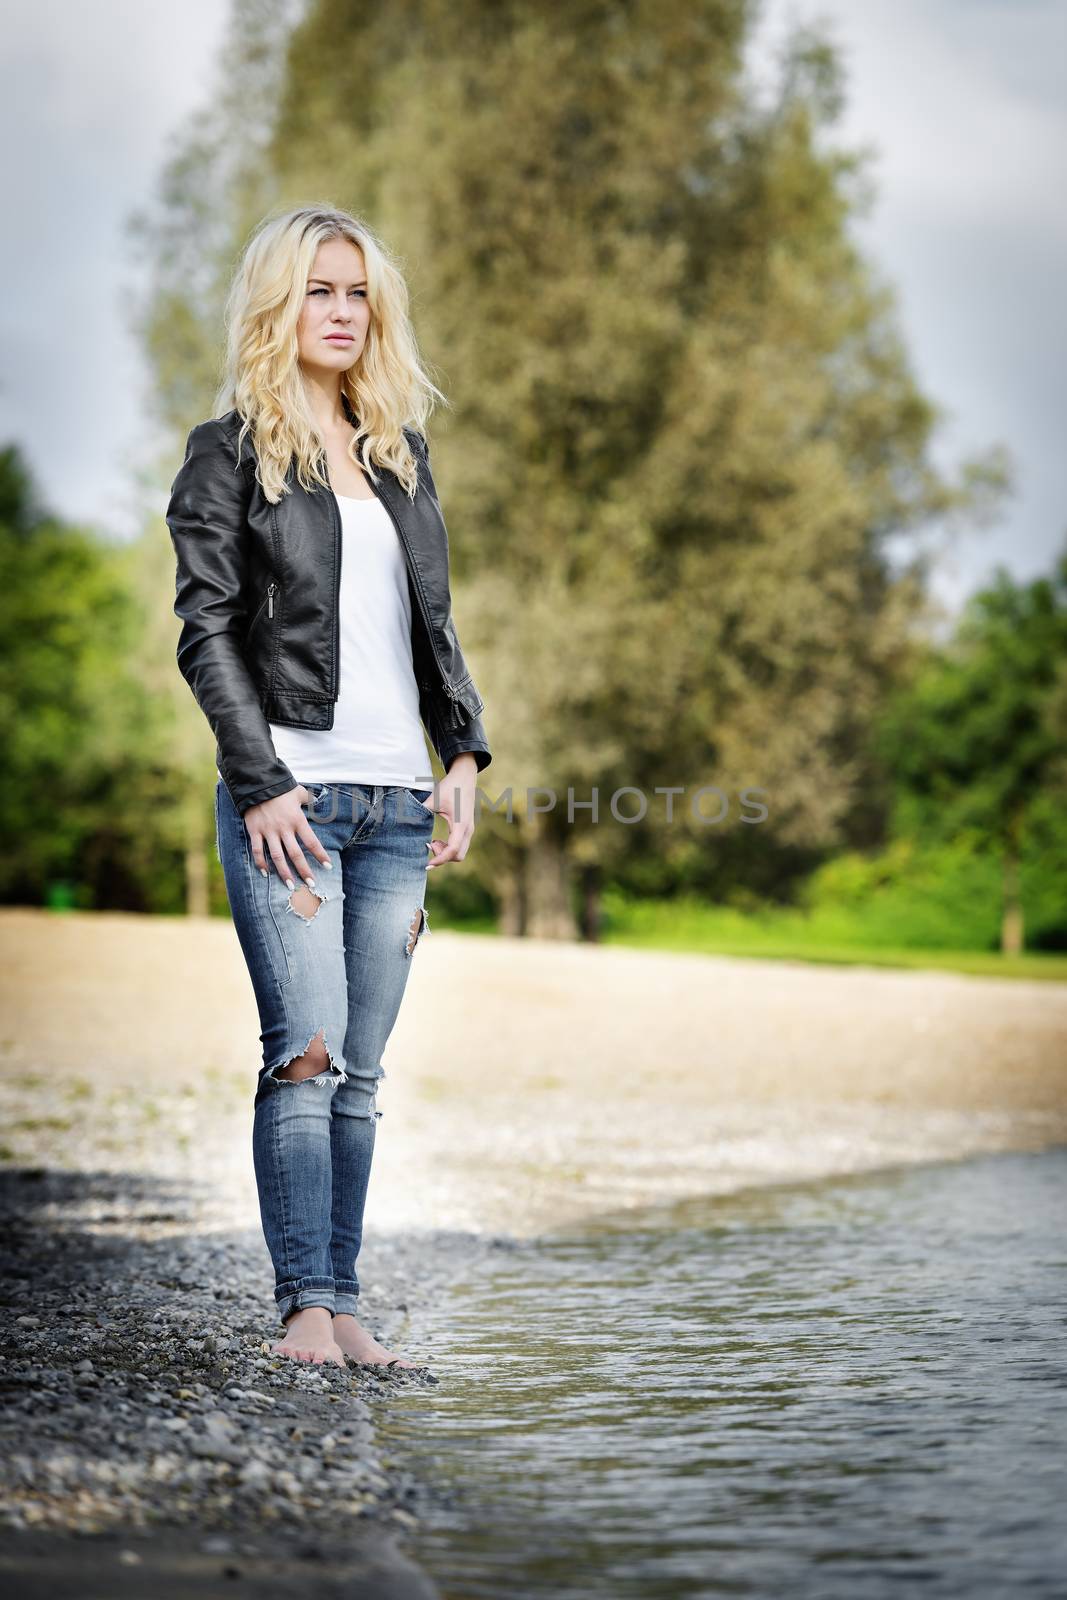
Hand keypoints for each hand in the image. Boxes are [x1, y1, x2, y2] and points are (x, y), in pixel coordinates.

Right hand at [244, 785, 333, 887]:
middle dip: (304, 871)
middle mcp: (284, 828)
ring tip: (290, 886)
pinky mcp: (255, 831)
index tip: (328, 866)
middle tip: (311, 885)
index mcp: (297, 820)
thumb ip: (308, 799)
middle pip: (296, 854)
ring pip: (277, 856)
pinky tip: (266, 873)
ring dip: (284, 872)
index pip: (312, 841)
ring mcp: (268, 831)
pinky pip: (258, 850)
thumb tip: (317, 800)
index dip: (320, 855)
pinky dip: (261, 863)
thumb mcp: (298, 792)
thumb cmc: (280, 787)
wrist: (257, 782)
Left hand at [426, 756, 477, 870]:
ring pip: (460, 853)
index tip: (427, 864)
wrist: (464, 777)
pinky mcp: (467, 829)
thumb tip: (404, 822)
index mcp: (460, 824)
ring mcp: (469, 830)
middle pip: (458, 856)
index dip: (439, 859)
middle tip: (428, 845)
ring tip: (432, 842)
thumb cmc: (449, 787)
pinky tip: (438, 840)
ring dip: (446, 852)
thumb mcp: (434, 799)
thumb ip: (421, 811)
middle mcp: (468, 830)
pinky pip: (460, 846)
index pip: (452, 850)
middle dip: (443, 856)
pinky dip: (449, 848)